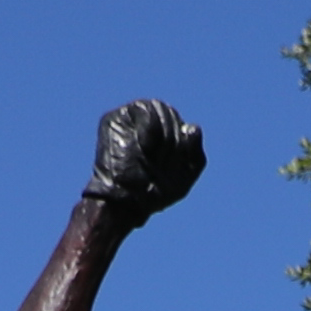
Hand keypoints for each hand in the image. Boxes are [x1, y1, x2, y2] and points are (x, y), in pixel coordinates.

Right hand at [86, 99, 203, 223]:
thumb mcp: (185, 176)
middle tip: (162, 164)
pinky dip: (150, 127)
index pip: (179, 124)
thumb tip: (191, 127)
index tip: (173, 165)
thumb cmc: (154, 192)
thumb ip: (195, 153)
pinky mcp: (115, 119)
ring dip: (162, 134)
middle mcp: (147, 123)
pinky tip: (146, 146)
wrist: (127, 202)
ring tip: (153, 156)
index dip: (180, 143)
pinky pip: (141, 108)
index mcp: (164, 134)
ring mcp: (130, 119)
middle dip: (171, 140)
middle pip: (169, 113)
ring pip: (157, 107)